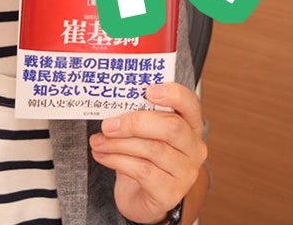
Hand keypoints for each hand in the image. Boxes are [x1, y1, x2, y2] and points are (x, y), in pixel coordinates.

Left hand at [89, 83, 207, 224]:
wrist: (143, 200)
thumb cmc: (145, 161)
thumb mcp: (145, 136)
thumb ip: (139, 119)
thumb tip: (113, 108)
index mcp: (191, 126)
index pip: (190, 104)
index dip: (173, 94)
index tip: (148, 90)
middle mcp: (194, 149)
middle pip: (171, 127)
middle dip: (135, 122)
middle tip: (107, 124)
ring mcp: (185, 173)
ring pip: (152, 149)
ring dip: (118, 144)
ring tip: (98, 141)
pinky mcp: (170, 193)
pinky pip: (142, 170)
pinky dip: (117, 160)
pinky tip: (102, 156)